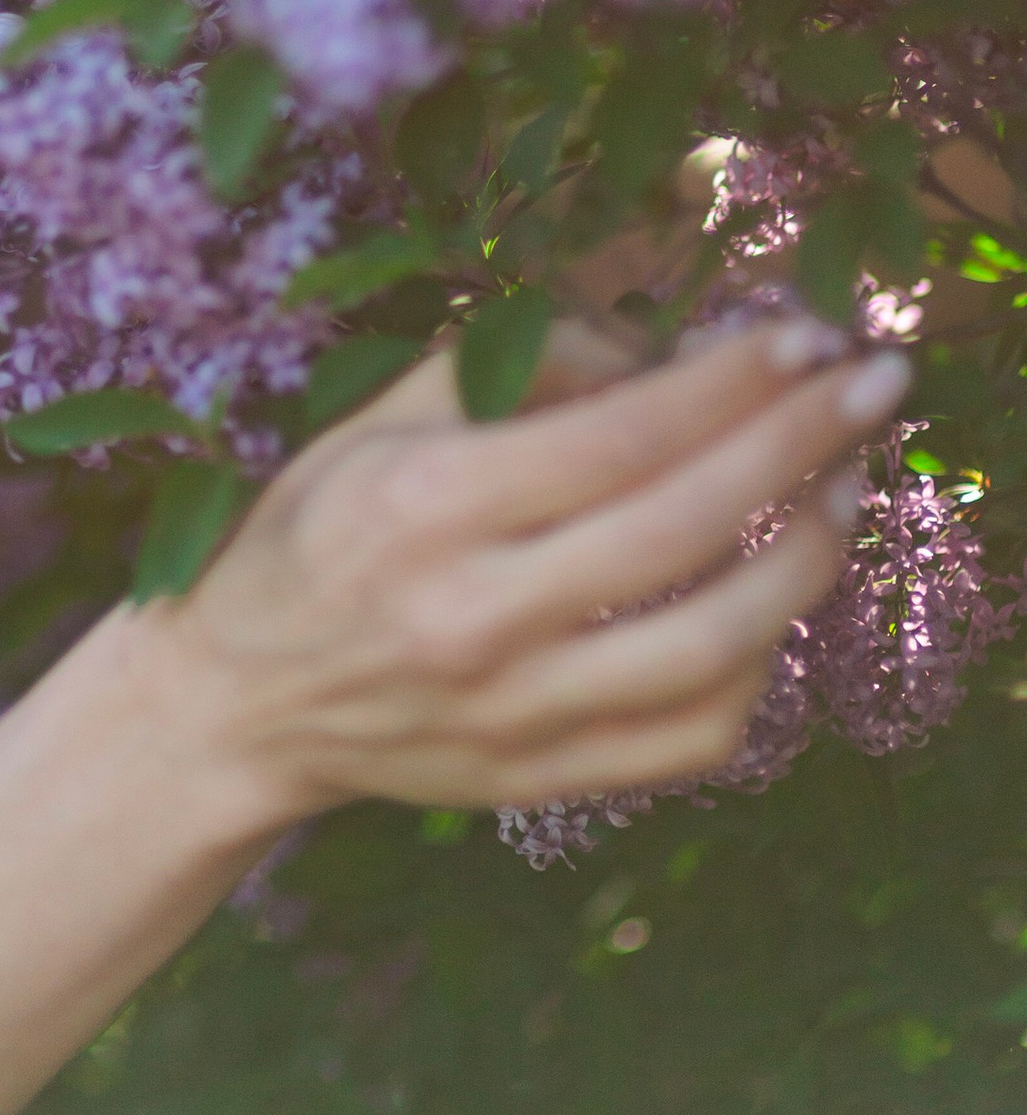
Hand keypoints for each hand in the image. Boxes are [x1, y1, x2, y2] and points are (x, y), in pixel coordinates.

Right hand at [166, 319, 901, 825]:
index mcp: (423, 504)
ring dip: (808, 556)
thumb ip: (511, 369)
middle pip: (685, 524)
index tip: (806, 333)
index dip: (731, 378)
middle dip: (801, 441)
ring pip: (714, 641)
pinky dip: (760, 667)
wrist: (238, 701)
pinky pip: (696, 735)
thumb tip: (661, 352)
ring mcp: (516, 712)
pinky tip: (773, 604)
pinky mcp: (542, 781)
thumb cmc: (310, 534)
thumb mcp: (375, 420)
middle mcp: (474, 613)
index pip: (620, 432)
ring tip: (847, 489)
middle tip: (876, 384)